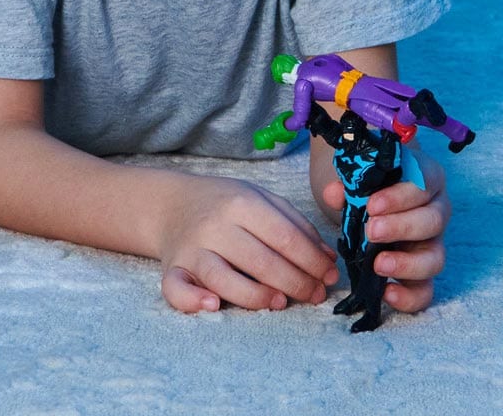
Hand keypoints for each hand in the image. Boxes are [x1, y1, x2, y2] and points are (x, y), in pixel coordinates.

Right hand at [157, 175, 338, 313]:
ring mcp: (193, 248)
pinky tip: (213, 305)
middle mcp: (216, 225)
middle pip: (261, 261)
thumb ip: (295, 224)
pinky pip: (176, 289)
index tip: (329, 276)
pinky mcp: (173, 268)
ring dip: (256, 296)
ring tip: (280, 303)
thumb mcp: (260, 198)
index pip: (285, 237)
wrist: (173, 203)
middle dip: (295, 283)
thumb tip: (328, 258)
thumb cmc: (224, 202)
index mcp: (242, 203)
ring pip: (224, 279)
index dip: (312, 261)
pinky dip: (193, 300)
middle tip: (314, 295)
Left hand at [321, 149, 450, 313]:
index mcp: (425, 179)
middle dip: (401, 227)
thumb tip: (334, 193)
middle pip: (433, 221)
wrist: (374, 199)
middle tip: (371, 231)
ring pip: (435, 258)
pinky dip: (409, 296)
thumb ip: (347, 184)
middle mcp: (436, 211)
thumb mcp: (361, 177)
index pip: (423, 184)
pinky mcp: (424, 271)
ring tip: (378, 264)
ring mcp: (433, 243)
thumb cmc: (373, 184)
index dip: (399, 197)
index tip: (371, 206)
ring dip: (407, 264)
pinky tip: (387, 293)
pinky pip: (426, 290)